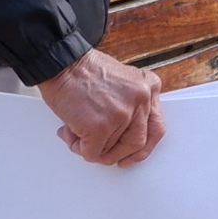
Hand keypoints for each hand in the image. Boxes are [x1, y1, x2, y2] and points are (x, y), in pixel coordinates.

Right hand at [39, 47, 165, 167]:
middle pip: (137, 143)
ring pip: (112, 150)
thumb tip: (124, 136)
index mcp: (149, 88)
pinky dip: (79, 147)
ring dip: (92, 147)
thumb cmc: (83, 71)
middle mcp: (141, 100)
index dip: (143, 146)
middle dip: (117, 153)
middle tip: (103, 153)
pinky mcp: (100, 127)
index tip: (133, 154)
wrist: (61, 64)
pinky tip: (71, 132)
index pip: (156, 128)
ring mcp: (122, 115)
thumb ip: (130, 105)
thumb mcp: (122, 82)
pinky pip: (92, 152)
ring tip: (78, 130)